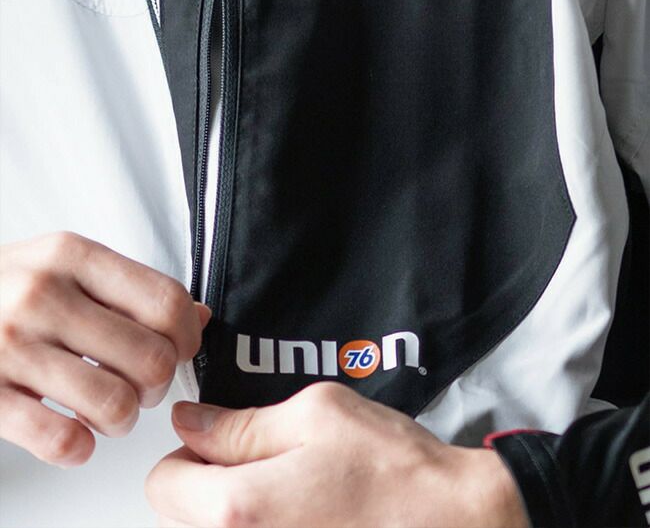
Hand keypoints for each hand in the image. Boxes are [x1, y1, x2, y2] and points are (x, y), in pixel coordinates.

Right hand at [0, 232, 209, 466]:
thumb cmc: (7, 285)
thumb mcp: (68, 264)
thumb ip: (133, 288)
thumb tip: (198, 317)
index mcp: (73, 256)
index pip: (166, 302)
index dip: (187, 337)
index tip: (180, 350)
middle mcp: (42, 295)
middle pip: (150, 358)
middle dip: (157, 385)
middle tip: (143, 386)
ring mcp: (9, 345)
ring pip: (115, 403)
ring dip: (124, 419)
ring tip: (112, 410)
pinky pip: (60, 439)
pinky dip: (80, 448)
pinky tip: (76, 435)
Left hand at [146, 382, 526, 527]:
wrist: (453, 521)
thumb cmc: (392, 468)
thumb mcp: (315, 414)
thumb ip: (241, 423)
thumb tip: (190, 422)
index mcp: (238, 508)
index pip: (161, 482)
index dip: (189, 451)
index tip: (223, 441)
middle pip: (184, 514)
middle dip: (212, 482)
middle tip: (269, 462)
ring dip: (241, 509)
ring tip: (296, 489)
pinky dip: (269, 526)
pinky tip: (310, 514)